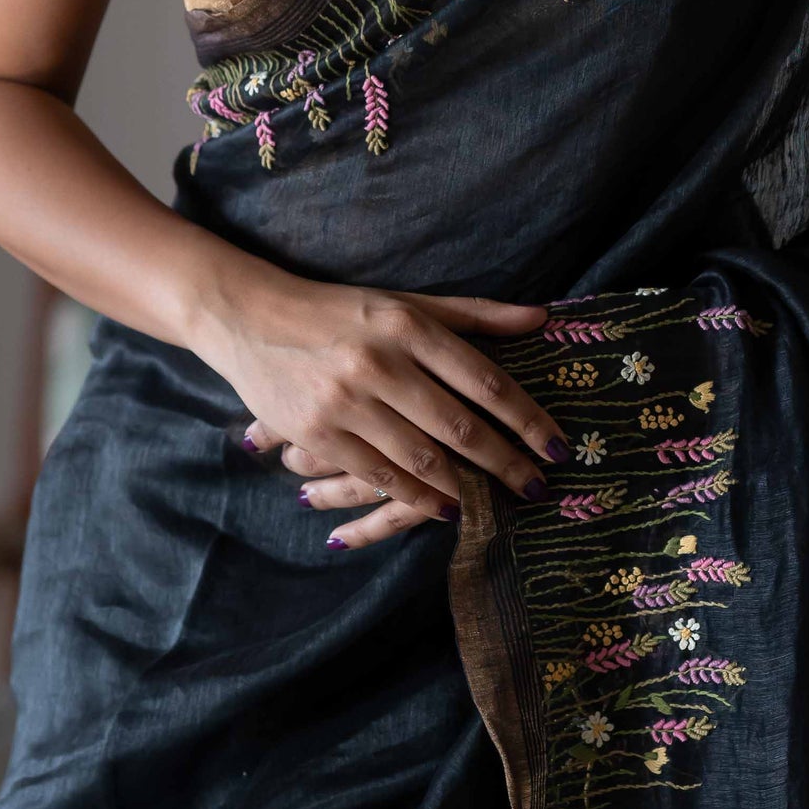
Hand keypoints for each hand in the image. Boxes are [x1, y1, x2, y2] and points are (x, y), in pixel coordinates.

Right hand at [191, 268, 568, 547]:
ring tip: (497, 503)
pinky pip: (380, 475)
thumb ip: (474, 314)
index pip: (484, 379)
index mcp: (409, 325)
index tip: (558, 446)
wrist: (250, 316)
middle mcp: (381, 362)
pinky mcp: (317, 432)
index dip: (528, 418)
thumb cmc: (340, 310)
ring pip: (423, 457)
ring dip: (467, 487)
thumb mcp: (406, 302)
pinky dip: (418, 496)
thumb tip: (542, 318)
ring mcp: (347, 401)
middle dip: (507, 462)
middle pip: (460, 425)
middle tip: (538, 487)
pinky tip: (445, 507)